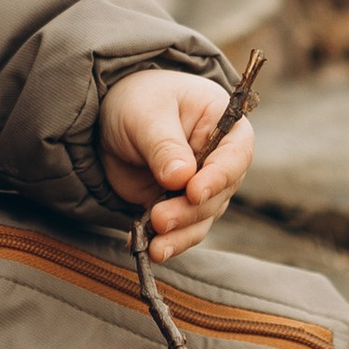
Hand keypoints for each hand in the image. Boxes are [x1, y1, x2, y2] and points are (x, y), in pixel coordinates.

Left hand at [99, 66, 254, 262]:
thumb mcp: (147, 114)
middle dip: (190, 211)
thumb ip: (164, 145)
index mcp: (224, 125)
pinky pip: (180, 230)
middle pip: (219, 194)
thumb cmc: (139, 100)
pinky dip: (165, 242)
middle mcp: (220, 161)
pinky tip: (147, 248)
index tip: (194, 191)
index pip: (235, 154)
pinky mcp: (178, 206)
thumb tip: (181, 178)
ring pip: (201, 218)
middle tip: (161, 218)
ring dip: (179, 234)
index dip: (219, 176)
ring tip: (154, 246)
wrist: (112, 116)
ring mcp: (200, 187)